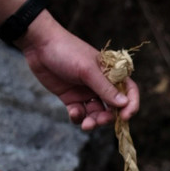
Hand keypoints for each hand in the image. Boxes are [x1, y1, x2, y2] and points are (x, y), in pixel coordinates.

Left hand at [17, 11, 139, 130]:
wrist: (39, 45)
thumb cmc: (67, 51)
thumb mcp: (87, 70)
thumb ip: (105, 88)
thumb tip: (124, 104)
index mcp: (110, 72)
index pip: (128, 90)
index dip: (130, 104)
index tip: (125, 117)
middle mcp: (99, 83)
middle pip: (112, 107)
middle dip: (108, 117)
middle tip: (99, 121)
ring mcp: (85, 91)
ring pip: (95, 113)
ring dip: (93, 121)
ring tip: (86, 125)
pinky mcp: (70, 97)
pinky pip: (79, 113)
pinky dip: (78, 116)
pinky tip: (73, 112)